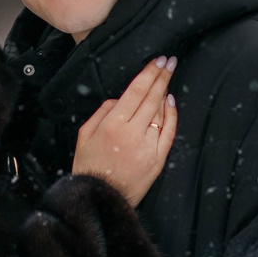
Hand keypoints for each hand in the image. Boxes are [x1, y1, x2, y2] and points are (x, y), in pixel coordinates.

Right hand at [72, 55, 178, 205]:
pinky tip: (171, 102)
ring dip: (165, 92)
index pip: (136, 91)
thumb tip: (120, 100)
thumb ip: (102, 112)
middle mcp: (133, 132)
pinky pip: (169, 132)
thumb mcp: (85, 134)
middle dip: (162, 76)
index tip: (159, 60)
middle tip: (170, 62)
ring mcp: (148, 146)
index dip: (150, 73)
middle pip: (152, 97)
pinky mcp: (158, 159)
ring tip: (167, 78)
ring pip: (161, 112)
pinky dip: (172, 115)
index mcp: (113, 124)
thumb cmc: (89, 165)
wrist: (101, 196)